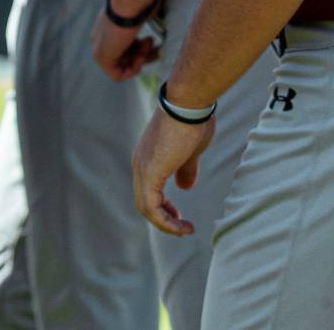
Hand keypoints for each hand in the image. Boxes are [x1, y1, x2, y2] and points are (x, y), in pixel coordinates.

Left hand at [91, 0, 160, 81]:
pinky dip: (134, 68)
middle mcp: (99, 38)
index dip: (138, 47)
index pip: (121, 45)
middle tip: (156, 48)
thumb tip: (152, 18)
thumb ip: (140, 22)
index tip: (151, 41)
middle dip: (142, 54)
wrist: (128, 2)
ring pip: (122, 65)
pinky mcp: (101, 58)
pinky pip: (118, 74)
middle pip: (122, 56)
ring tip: (150, 43)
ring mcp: (98, 48)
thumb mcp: (139, 14)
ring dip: (141, 58)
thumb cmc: (138, 3)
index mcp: (104, 27)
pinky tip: (141, 55)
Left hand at [132, 101, 214, 235]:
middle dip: (164, 218)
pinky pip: (150, 207)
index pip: (148, 190)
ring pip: (145, 207)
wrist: (189, 103)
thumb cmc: (193, 121)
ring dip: (166, 224)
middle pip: (144, 200)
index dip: (163, 207)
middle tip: (182, 228)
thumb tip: (185, 186)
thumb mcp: (191, 151)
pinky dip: (165, 221)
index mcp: (148, 157)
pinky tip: (182, 225)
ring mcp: (142, 166)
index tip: (180, 216)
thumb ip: (186, 168)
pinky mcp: (149, 171)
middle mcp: (140, 162)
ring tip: (185, 230)